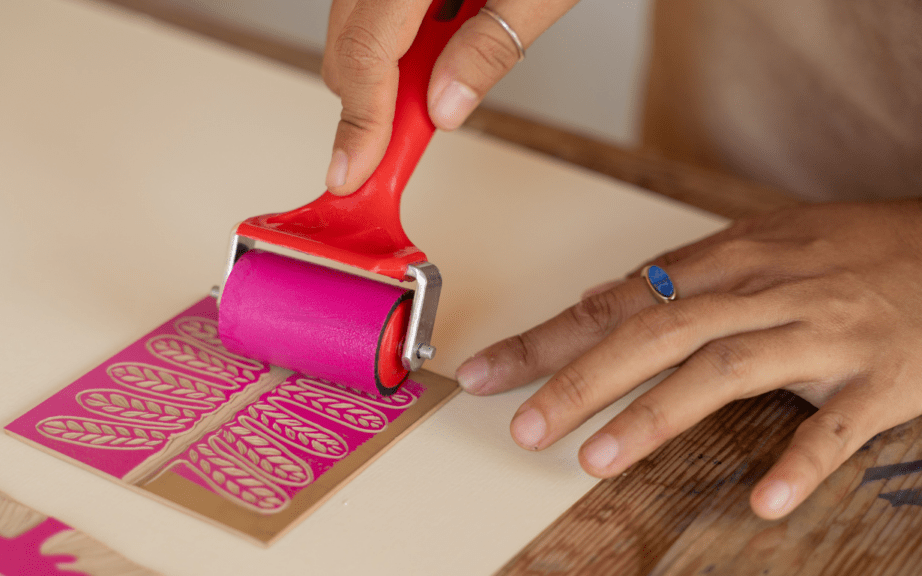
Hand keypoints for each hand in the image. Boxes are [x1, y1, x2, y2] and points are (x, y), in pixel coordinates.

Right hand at [321, 0, 577, 194]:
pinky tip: (438, 42)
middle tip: (403, 145)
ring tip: (439, 83)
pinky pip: (375, 3)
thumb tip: (443, 107)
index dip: (359, 123)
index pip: (366, 53)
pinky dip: (397, 38)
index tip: (352, 172)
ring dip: (387, 71)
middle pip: (345, 42)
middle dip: (370, 103)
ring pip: (354, 24)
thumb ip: (492, 47)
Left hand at [455, 200, 921, 518]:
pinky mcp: (878, 378)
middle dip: (579, 379)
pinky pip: (835, 425)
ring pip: (723, 369)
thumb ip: (682, 277)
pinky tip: (763, 498)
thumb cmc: (852, 251)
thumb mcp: (760, 246)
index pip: (617, 301)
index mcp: (729, 260)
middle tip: (524, 426)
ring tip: (596, 460)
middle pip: (654, 332)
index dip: (547, 337)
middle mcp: (763, 291)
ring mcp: (820, 333)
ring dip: (655, 415)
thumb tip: (604, 300)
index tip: (486, 372)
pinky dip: (799, 461)